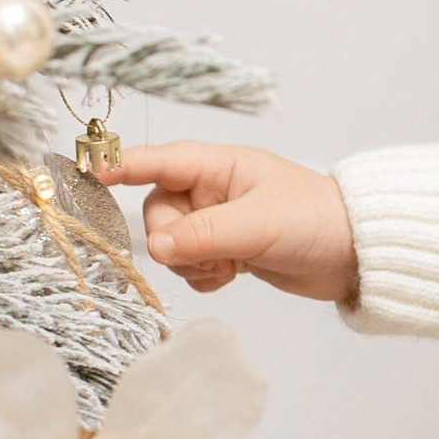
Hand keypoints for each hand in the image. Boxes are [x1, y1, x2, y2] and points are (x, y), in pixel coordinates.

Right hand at [109, 145, 357, 303]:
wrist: (356, 255)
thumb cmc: (316, 222)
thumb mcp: (258, 225)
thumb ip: (203, 235)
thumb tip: (154, 248)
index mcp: (219, 166)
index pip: (157, 161)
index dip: (118, 167)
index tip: (82, 174)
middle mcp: (212, 190)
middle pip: (157, 212)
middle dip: (173, 239)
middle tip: (212, 253)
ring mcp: (218, 221)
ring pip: (170, 243)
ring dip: (191, 262)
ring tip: (231, 266)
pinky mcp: (227, 251)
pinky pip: (190, 265)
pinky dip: (203, 276)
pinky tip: (233, 276)